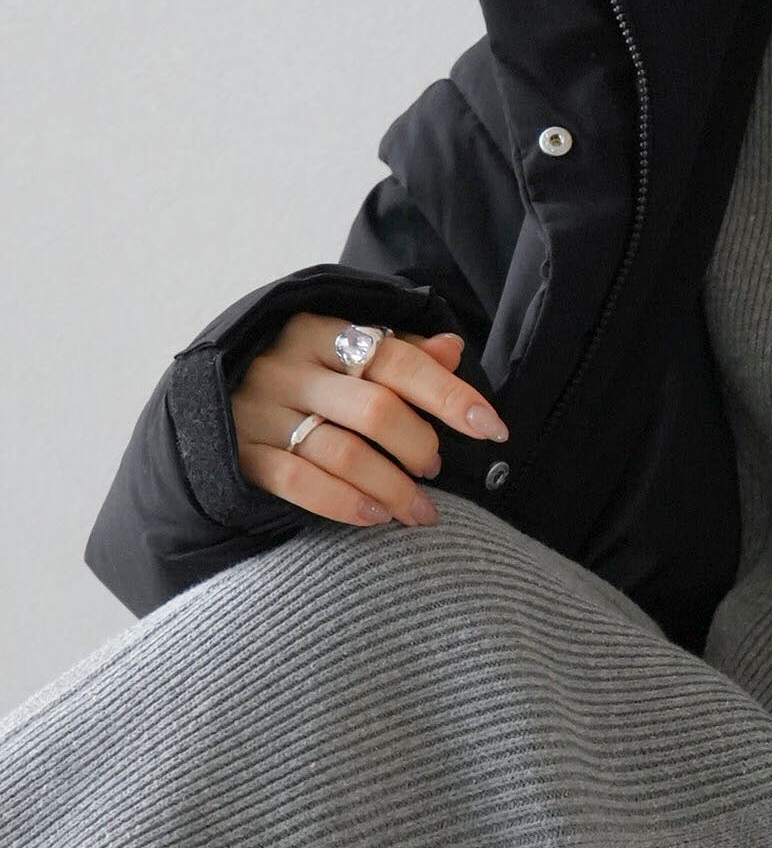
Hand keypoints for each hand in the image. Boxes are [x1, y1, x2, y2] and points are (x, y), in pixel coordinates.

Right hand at [231, 316, 508, 529]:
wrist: (204, 398)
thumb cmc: (299, 375)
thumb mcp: (342, 351)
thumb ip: (398, 352)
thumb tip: (453, 349)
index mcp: (320, 331)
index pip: (399, 360)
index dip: (451, 395)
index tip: (492, 428)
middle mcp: (287, 368)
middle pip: (376, 411)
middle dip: (420, 447)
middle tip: (436, 468)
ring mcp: (259, 411)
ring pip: (343, 454)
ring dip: (394, 488)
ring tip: (421, 509)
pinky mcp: (240, 453)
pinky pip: (300, 484)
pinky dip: (346, 504)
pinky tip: (377, 517)